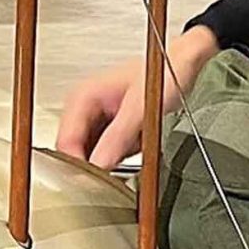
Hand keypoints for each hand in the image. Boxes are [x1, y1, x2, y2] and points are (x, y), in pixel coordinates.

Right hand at [56, 25, 217, 167]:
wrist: (183, 64)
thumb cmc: (162, 73)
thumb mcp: (140, 108)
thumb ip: (118, 137)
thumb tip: (99, 164)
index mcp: (83, 98)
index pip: (65, 143)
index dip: (77, 166)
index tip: (93, 184)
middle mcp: (85, 109)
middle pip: (74, 152)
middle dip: (92, 168)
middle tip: (112, 179)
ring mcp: (97, 120)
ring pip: (89, 155)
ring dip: (106, 164)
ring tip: (127, 161)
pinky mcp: (111, 130)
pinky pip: (106, 153)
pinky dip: (118, 160)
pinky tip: (132, 155)